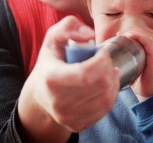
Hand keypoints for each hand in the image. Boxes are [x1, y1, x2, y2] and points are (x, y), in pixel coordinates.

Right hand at [18, 16, 119, 141]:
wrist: (39, 94)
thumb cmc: (50, 62)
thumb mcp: (52, 38)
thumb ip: (68, 26)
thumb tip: (89, 35)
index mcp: (51, 78)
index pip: (87, 73)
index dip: (103, 60)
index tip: (103, 52)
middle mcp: (58, 102)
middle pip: (100, 86)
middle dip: (109, 69)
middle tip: (105, 61)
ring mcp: (68, 116)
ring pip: (106, 99)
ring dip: (113, 81)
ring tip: (108, 70)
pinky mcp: (77, 124)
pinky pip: (105, 110)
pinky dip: (111, 94)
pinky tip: (106, 84)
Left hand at [118, 27, 152, 99]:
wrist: (151, 96)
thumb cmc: (142, 83)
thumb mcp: (137, 68)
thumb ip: (131, 60)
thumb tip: (113, 56)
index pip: (148, 34)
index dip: (135, 31)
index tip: (120, 34)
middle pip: (148, 32)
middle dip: (133, 29)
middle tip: (120, 33)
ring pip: (149, 34)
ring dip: (134, 31)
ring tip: (122, 34)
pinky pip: (150, 41)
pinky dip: (140, 36)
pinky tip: (130, 36)